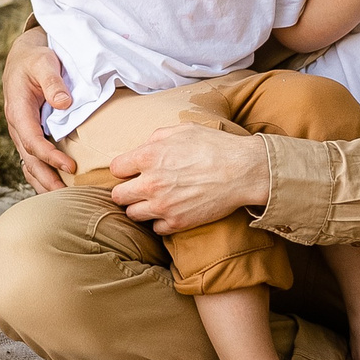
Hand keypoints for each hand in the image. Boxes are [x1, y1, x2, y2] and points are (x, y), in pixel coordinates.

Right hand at [3, 27, 75, 190]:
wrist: (23, 57)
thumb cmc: (36, 59)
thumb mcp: (44, 63)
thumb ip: (53, 82)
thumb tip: (64, 104)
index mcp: (18, 110)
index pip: (32, 140)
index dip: (50, 156)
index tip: (71, 167)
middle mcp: (16, 124)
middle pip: (28, 159)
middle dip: (45, 179)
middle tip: (65, 197)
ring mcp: (21, 131)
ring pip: (28, 163)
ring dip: (42, 181)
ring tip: (60, 200)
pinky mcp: (28, 134)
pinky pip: (32, 158)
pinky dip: (41, 174)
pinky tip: (53, 186)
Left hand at [108, 123, 270, 232]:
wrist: (244, 171)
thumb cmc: (215, 146)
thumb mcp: (183, 130)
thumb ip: (155, 138)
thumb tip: (142, 148)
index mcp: (148, 157)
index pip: (116, 169)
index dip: (125, 169)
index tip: (134, 170)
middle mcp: (150, 183)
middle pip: (118, 195)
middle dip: (127, 191)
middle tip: (141, 188)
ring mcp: (162, 206)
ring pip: (132, 214)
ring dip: (141, 208)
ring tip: (155, 201)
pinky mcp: (177, 223)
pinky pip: (155, 228)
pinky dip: (160, 222)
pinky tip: (171, 211)